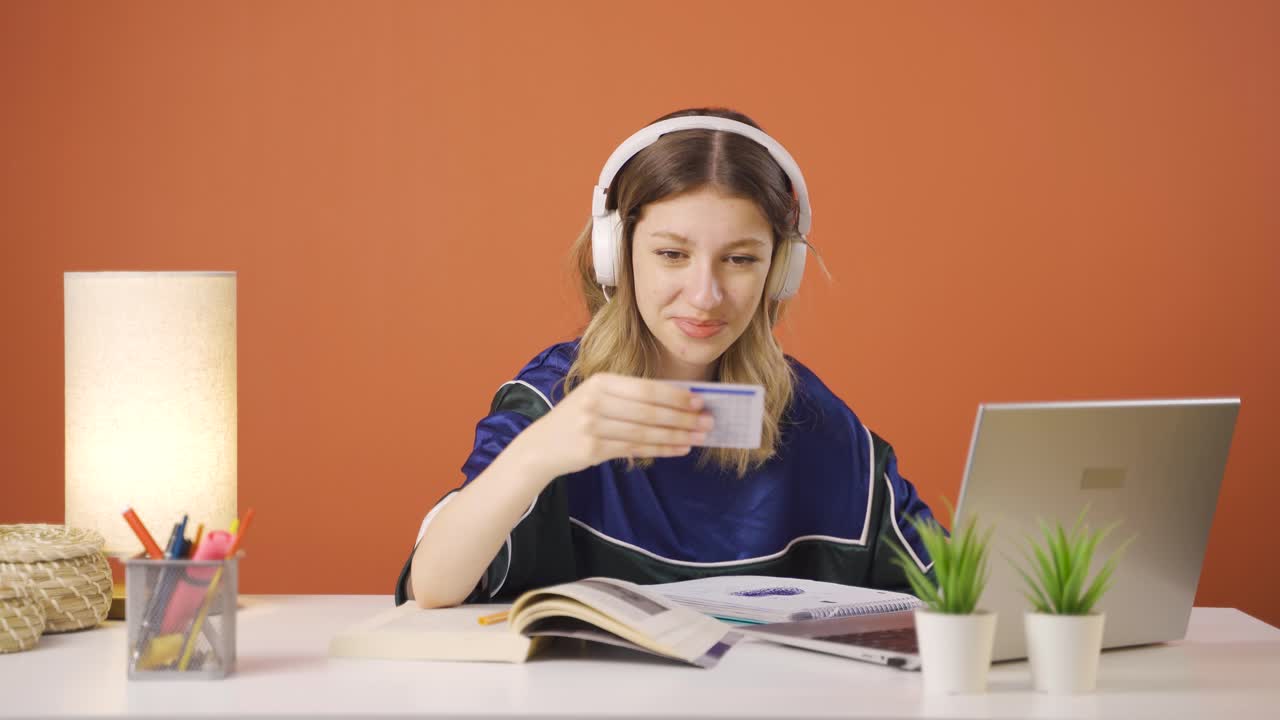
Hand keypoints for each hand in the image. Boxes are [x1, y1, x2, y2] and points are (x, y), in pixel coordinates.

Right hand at [516, 373, 714, 478]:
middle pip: (649, 411)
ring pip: (645, 432)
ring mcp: (592, 426)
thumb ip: (631, 396)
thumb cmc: (578, 418)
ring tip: (699, 437)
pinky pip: (636, 449)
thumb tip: (679, 401)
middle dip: (682, 417)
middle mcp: (595, 401)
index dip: (676, 395)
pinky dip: (662, 449)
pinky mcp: (593, 449)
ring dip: (677, 435)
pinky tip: (680, 449)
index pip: (646, 388)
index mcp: (600, 381)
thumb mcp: (598, 396)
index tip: (701, 401)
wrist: (541, 445)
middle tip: (708, 421)